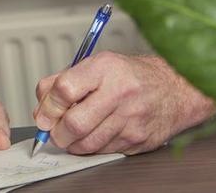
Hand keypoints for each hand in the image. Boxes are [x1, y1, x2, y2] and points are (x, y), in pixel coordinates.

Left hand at [33, 52, 215, 154]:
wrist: (174, 89)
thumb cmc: (131, 76)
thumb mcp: (97, 64)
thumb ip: (63, 81)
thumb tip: (41, 107)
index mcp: (105, 68)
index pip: (65, 89)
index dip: (48, 106)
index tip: (44, 114)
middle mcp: (119, 92)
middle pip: (74, 123)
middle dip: (56, 133)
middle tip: (54, 131)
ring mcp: (131, 119)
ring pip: (87, 143)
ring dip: (71, 144)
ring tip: (71, 135)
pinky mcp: (138, 140)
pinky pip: (103, 151)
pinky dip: (92, 147)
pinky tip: (94, 136)